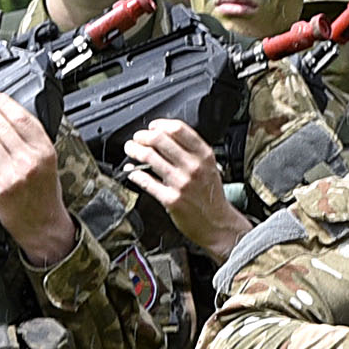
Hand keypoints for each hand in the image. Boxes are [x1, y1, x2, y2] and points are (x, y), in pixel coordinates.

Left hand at [0, 91, 78, 264]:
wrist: (43, 225)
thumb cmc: (45, 195)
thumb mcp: (49, 162)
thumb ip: (32, 141)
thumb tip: (8, 118)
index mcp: (46, 151)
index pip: (22, 118)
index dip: (5, 103)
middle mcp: (30, 160)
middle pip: (1, 126)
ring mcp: (12, 173)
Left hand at [120, 116, 247, 258]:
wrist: (217, 223)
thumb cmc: (211, 195)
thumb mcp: (210, 166)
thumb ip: (192, 151)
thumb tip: (165, 136)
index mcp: (204, 155)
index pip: (178, 129)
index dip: (160, 125)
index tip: (152, 127)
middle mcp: (193, 167)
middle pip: (159, 139)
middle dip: (142, 136)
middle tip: (137, 138)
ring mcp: (181, 183)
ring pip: (149, 157)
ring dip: (134, 151)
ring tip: (131, 150)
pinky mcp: (171, 199)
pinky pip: (146, 181)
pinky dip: (134, 174)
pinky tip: (132, 172)